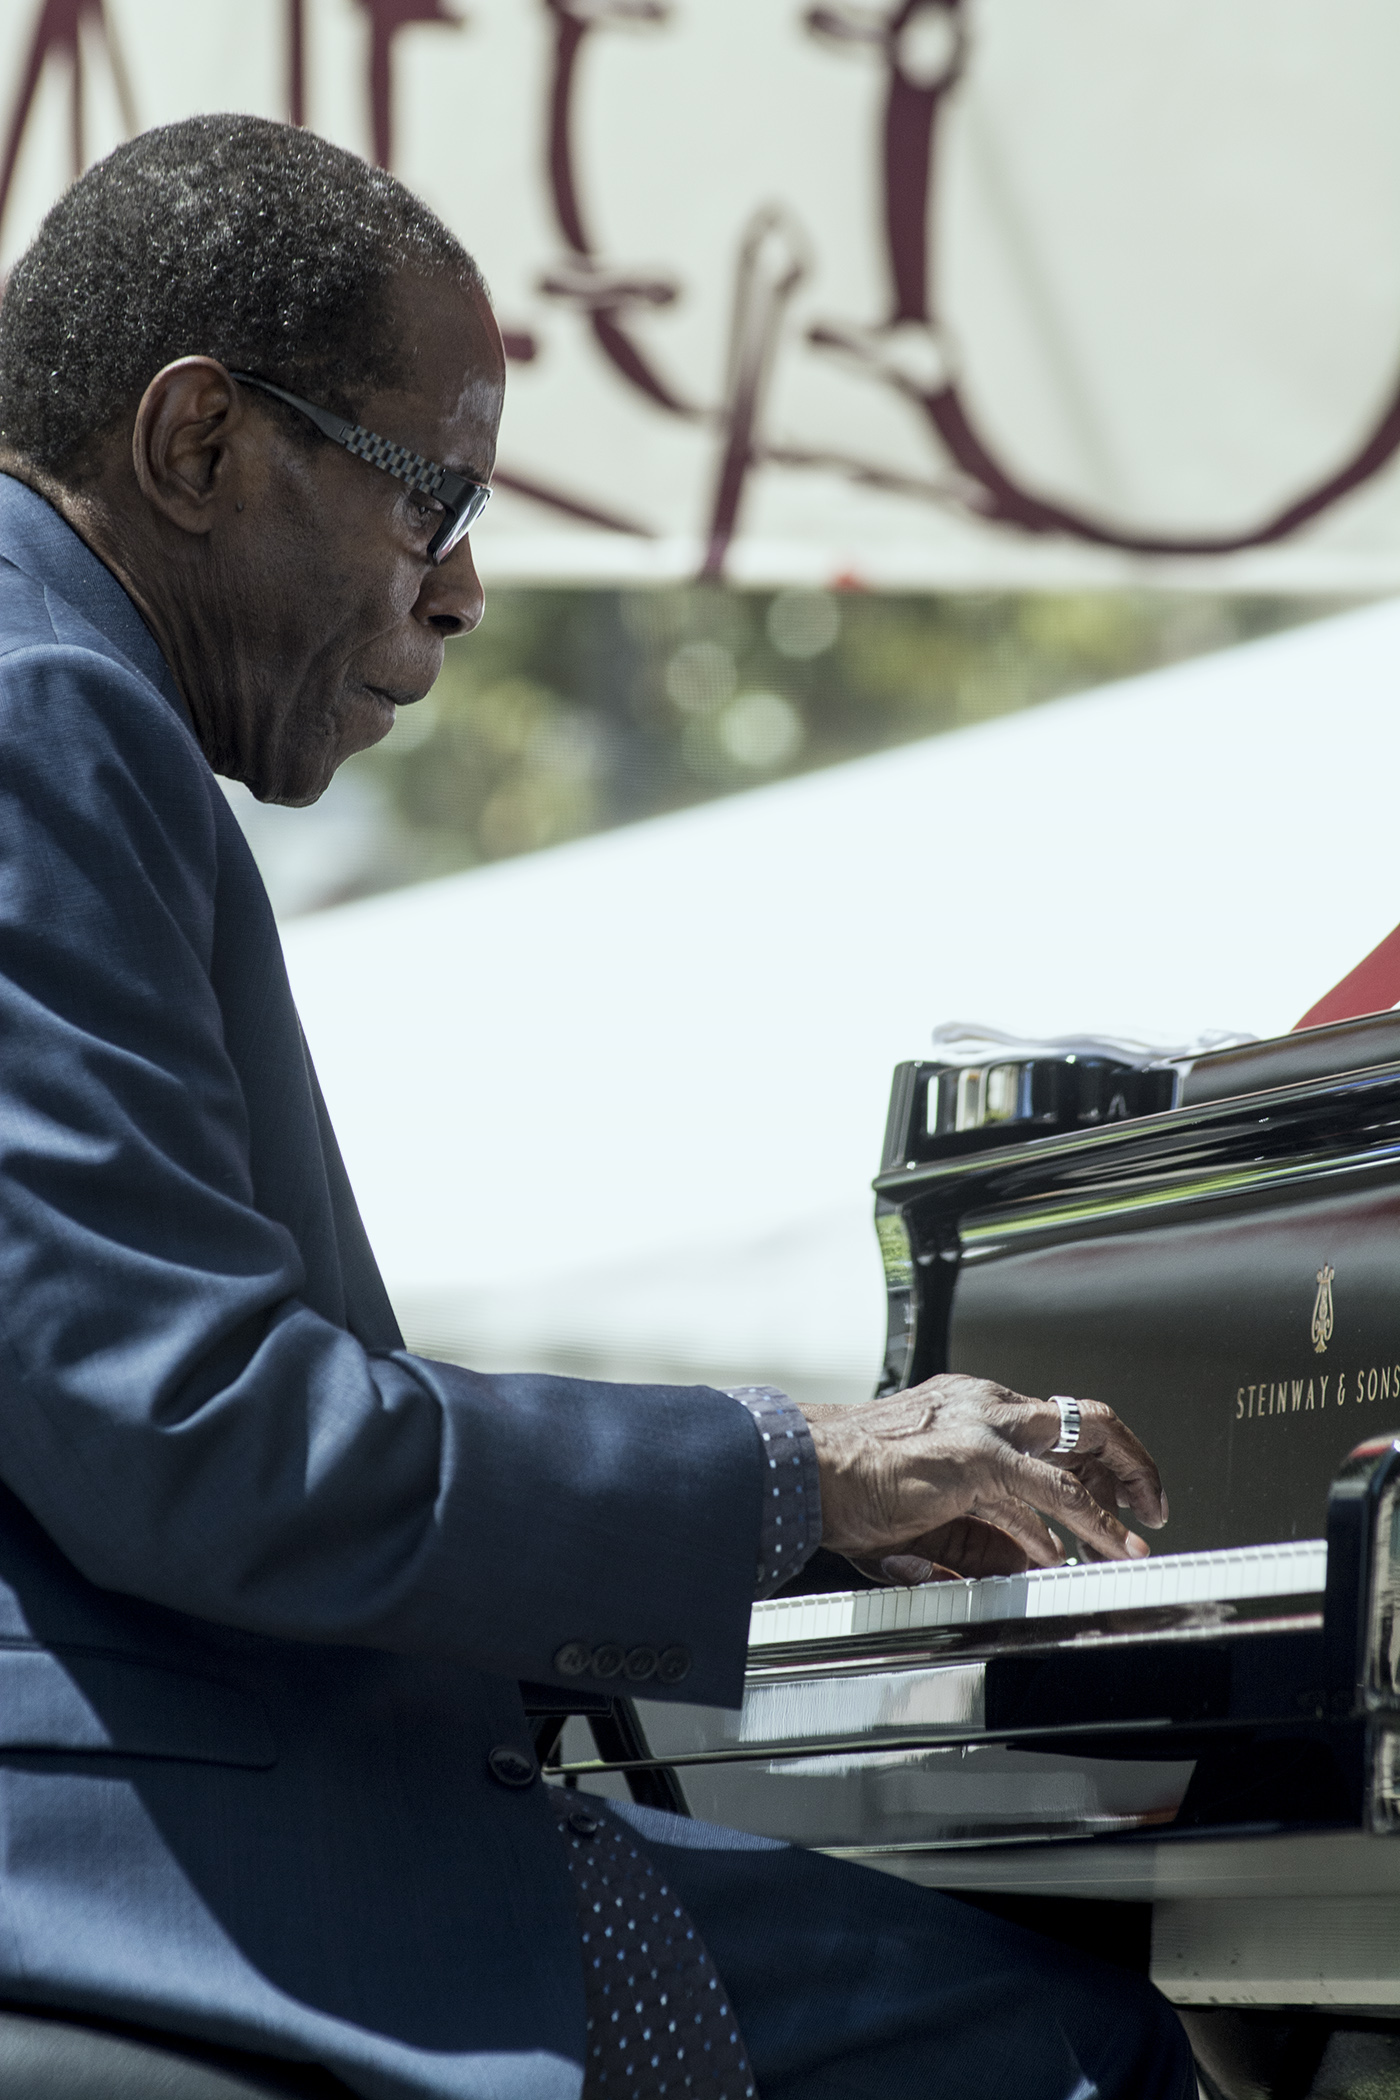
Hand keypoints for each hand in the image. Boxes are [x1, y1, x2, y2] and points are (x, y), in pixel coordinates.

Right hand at [799, 1376, 1167, 1583]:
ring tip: (1140, 1536)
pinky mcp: (979, 1458)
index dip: (1094, 1458)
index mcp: (970, 1403)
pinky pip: (1055, 1493)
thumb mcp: (931, 1494)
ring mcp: (984, 1425)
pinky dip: (1087, 1526)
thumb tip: (1032, 1554)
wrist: (807, 1470)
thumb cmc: (850, 1481)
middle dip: (1132, 1460)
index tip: (1113, 1490)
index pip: (1054, 1420)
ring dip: (1121, 1498)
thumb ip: (984, 1517)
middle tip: (1152, 1501)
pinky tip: (1099, 1550)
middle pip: (1086, 1418)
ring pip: (1083, 1448)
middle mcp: (985, 1404)